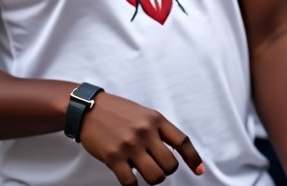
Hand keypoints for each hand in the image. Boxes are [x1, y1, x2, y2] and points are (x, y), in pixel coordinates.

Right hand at [78, 93, 203, 184]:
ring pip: (155, 177)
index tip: (199, 171)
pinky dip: (133, 185)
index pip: (182, 142)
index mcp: (155, 119)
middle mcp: (145, 132)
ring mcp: (130, 145)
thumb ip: (157, 130)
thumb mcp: (143, 113)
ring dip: (152, 180)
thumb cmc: (116, 111)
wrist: (87, 108)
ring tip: (144, 173)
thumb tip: (172, 153)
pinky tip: (129, 178)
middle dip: (166, 171)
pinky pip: (131, 182)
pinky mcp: (113, 157)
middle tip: (157, 168)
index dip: (193, 159)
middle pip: (171, 165)